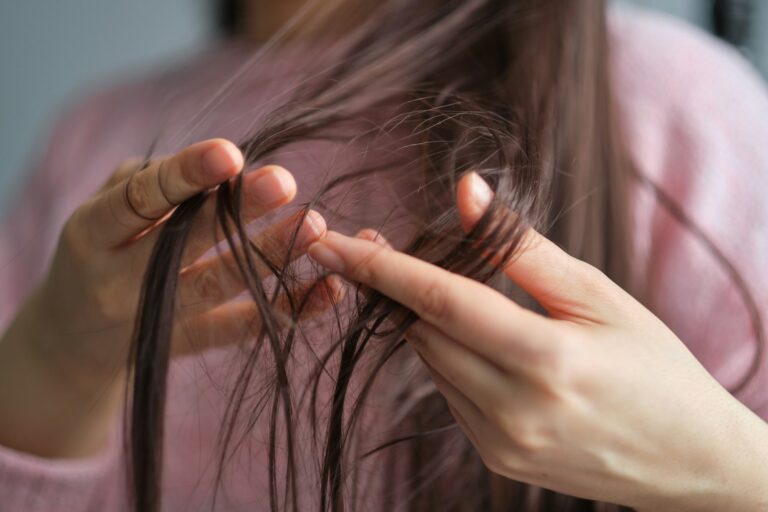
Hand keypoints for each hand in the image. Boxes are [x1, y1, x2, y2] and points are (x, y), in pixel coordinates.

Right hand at [0, 139, 339, 457]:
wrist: (69, 345)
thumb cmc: (97, 254)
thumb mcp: (102, 213)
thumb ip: (152, 185)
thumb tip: (225, 164)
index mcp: (92, 234)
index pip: (138, 199)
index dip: (184, 176)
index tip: (230, 154)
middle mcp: (118, 281)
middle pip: (182, 245)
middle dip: (235, 213)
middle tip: (285, 181)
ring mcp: (155, 317)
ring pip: (216, 287)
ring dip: (269, 255)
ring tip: (316, 227)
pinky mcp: (190, 343)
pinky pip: (244, 328)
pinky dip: (290, 307)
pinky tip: (331, 288)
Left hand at [308, 172, 767, 510]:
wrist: (688, 460)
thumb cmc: (655, 366)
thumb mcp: (599, 295)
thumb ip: (523, 248)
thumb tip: (464, 191)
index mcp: (547, 360)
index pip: (441, 302)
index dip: (380, 266)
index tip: (328, 240)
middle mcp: (514, 412)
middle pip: (423, 333)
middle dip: (397, 288)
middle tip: (384, 244)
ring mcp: (501, 444)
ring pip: (431, 364)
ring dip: (427, 323)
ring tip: (457, 294)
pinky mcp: (497, 460)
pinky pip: (449, 395)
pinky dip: (450, 359)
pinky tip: (481, 343)